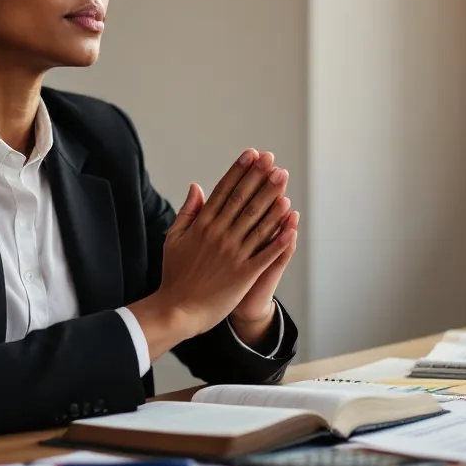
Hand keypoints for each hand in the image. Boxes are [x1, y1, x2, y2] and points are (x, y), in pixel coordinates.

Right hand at [128, 150, 296, 359]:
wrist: (178, 309)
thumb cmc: (175, 275)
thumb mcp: (174, 238)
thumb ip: (187, 211)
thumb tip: (197, 186)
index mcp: (202, 225)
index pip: (224, 191)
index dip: (239, 171)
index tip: (252, 155)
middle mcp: (219, 235)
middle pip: (244, 200)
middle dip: (259, 178)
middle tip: (273, 161)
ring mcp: (233, 253)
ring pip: (257, 222)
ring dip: (272, 199)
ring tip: (283, 181)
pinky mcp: (243, 273)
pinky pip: (266, 252)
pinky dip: (279, 238)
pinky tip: (292, 223)